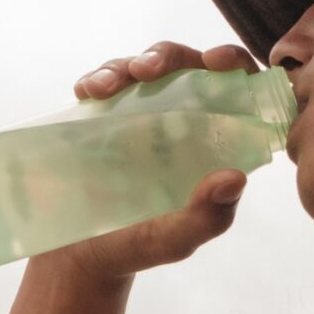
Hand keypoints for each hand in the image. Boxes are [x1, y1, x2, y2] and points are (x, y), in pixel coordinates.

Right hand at [36, 39, 262, 282]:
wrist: (78, 257)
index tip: (215, 60)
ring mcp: (137, 115)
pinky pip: (100, 85)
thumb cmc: (136, 247)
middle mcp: (178, 120)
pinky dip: (94, 80)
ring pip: (139, 70)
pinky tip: (86, 92)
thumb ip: (208, 216)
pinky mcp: (100, 117)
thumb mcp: (176, 240)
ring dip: (123, 67)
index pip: (234, 88)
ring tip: (104, 88)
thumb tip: (235, 178)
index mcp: (210, 142)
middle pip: (183, 66)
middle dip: (166, 56)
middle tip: (147, 69)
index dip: (233, 64)